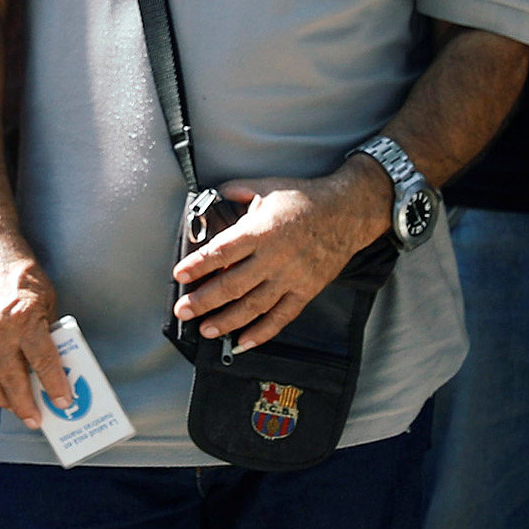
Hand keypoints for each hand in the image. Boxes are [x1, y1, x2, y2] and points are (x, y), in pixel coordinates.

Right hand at [0, 224, 67, 428]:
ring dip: (1, 397)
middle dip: (24, 403)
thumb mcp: (46, 296)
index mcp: (24, 318)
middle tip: (35, 419)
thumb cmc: (19, 269)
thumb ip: (47, 329)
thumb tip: (52, 360)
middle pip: (11, 378)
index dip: (54, 386)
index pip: (43, 362)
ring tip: (14, 408)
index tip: (62, 402)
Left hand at [169, 163, 391, 351]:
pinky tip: (243, 342)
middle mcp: (274, 257)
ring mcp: (291, 277)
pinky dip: (262, 332)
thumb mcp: (267, 186)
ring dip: (227, 321)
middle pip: (233, 284)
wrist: (348, 211)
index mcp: (261, 230)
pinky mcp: (306, 290)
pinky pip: (282, 316)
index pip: (222, 250)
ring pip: (254, 305)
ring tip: (206, 329)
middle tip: (183, 311)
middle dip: (204, 301)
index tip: (180, 274)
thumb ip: (236, 191)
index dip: (199, 264)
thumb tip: (212, 195)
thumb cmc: (304, 199)